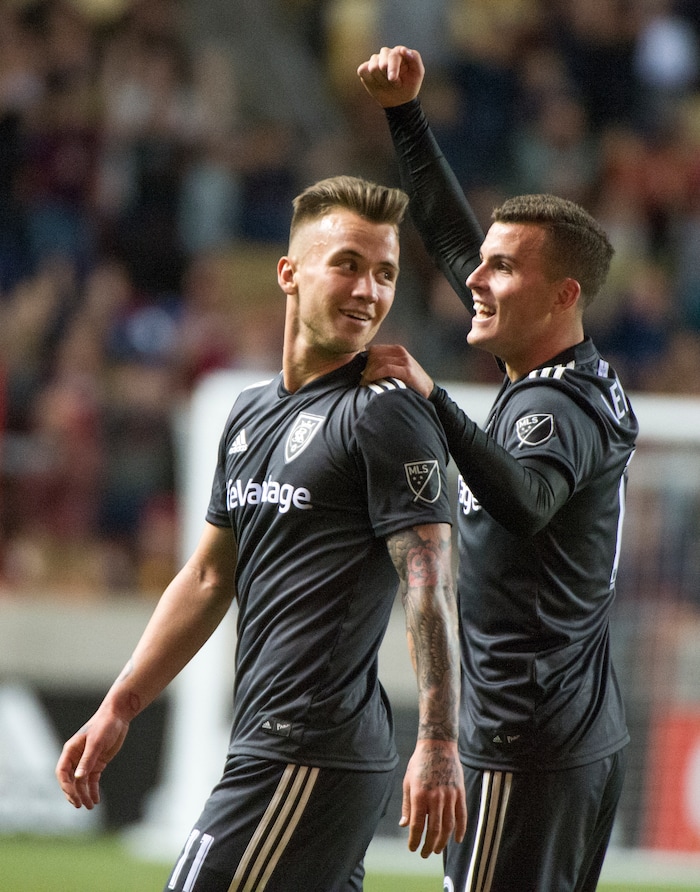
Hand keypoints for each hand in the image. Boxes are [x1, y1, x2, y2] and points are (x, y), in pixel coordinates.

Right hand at [55, 710, 129, 808]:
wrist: (118, 716)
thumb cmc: (105, 725)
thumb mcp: (96, 743)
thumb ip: (87, 760)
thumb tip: (77, 778)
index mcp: (70, 750)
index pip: (62, 772)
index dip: (65, 785)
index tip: (73, 795)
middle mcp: (76, 757)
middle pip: (70, 780)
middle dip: (74, 793)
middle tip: (80, 805)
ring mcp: (86, 761)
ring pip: (81, 782)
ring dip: (84, 794)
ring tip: (90, 807)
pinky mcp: (97, 762)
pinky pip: (92, 780)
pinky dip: (93, 790)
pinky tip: (96, 800)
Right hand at [357, 45, 424, 107]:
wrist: (399, 101)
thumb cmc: (409, 85)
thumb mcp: (418, 73)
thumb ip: (415, 58)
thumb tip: (402, 49)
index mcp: (398, 52)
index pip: (393, 55)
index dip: (393, 69)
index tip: (394, 80)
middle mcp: (386, 53)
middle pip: (381, 63)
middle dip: (387, 78)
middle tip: (394, 84)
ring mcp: (375, 60)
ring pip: (372, 68)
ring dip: (380, 81)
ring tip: (387, 84)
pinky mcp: (365, 69)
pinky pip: (362, 70)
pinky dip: (369, 80)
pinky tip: (376, 83)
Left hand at [361, 344, 434, 397]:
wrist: (428, 390)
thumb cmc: (409, 382)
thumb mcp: (397, 368)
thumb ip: (385, 365)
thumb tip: (363, 369)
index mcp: (397, 350)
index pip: (374, 350)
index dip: (366, 362)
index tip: (362, 374)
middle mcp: (400, 352)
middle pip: (374, 355)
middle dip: (366, 369)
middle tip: (362, 382)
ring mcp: (404, 360)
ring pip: (378, 362)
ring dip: (368, 374)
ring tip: (365, 385)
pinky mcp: (407, 370)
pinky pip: (385, 369)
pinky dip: (375, 375)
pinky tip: (372, 383)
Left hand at [400, 739, 466, 857]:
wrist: (438, 745)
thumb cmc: (419, 764)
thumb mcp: (408, 782)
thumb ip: (408, 805)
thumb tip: (404, 824)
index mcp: (419, 795)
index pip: (417, 825)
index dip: (415, 840)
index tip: (412, 848)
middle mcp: (435, 797)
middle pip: (434, 829)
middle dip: (428, 845)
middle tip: (425, 853)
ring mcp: (449, 795)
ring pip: (448, 826)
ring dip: (443, 841)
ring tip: (437, 849)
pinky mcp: (460, 793)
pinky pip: (462, 815)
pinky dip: (460, 830)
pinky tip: (456, 839)